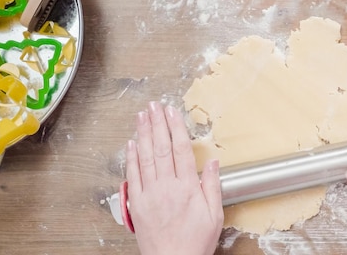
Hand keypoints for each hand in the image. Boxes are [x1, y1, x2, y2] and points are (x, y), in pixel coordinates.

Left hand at [125, 102, 223, 254]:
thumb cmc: (194, 243)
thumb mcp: (214, 215)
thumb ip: (212, 186)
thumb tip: (212, 162)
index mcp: (187, 188)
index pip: (180, 150)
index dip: (176, 128)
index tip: (173, 112)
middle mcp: (166, 187)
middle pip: (161, 148)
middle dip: (157, 124)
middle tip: (154, 106)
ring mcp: (149, 194)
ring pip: (145, 157)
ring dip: (143, 134)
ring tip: (142, 116)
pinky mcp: (137, 203)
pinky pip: (133, 175)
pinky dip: (131, 157)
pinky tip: (131, 143)